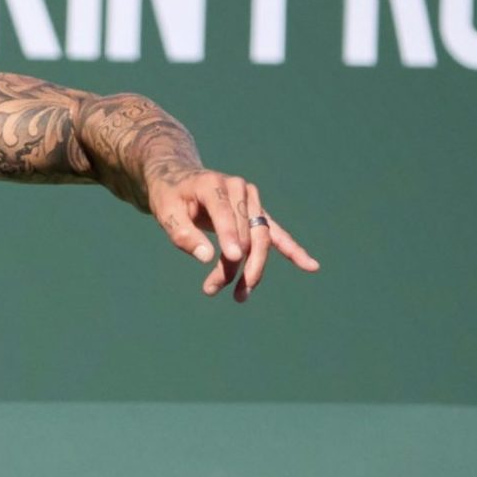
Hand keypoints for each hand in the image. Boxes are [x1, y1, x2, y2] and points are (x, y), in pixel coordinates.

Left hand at [147, 169, 319, 303]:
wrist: (180, 179)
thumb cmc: (170, 198)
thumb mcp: (166, 213)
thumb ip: (183, 233)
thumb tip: (207, 256)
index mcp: (214, 185)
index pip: (225, 213)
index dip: (230, 236)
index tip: (232, 258)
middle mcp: (239, 190)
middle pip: (245, 232)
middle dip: (234, 265)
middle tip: (211, 290)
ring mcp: (252, 201)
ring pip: (260, 239)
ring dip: (253, 269)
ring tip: (239, 297)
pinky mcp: (258, 214)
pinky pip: (276, 234)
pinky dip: (292, 250)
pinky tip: (311, 266)